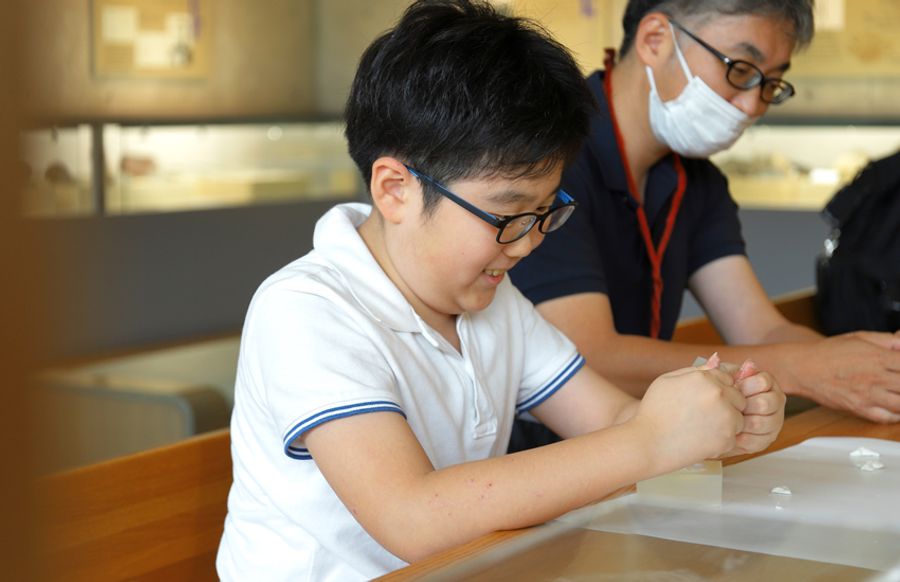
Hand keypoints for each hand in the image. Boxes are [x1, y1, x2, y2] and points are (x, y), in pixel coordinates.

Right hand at [634, 357, 745, 471]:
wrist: (648, 444)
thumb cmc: (654, 411)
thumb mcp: (666, 380)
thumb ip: (693, 370)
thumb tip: (716, 362)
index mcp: (703, 378)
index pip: (727, 378)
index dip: (717, 390)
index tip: (704, 401)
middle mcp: (719, 394)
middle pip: (738, 398)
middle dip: (727, 405)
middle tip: (703, 416)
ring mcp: (725, 417)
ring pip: (739, 418)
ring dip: (726, 423)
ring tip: (702, 428)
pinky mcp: (727, 439)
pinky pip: (733, 437)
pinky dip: (721, 440)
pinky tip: (701, 439)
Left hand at [721, 360, 784, 455]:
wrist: (709, 420)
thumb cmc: (716, 396)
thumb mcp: (716, 380)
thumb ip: (720, 370)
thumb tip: (723, 360)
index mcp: (764, 382)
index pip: (763, 381)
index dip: (745, 387)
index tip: (732, 390)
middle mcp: (774, 400)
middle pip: (767, 403)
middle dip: (745, 407)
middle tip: (731, 409)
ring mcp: (773, 420)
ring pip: (765, 423)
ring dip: (744, 423)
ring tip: (730, 422)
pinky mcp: (766, 439)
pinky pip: (760, 441)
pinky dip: (743, 439)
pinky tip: (732, 435)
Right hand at [793, 332, 899, 422]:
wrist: (802, 368)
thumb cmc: (828, 352)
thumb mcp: (859, 337)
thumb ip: (887, 340)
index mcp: (878, 357)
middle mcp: (875, 378)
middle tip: (897, 380)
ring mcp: (867, 395)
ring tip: (897, 392)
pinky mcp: (859, 408)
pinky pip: (886, 417)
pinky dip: (897, 415)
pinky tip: (896, 408)